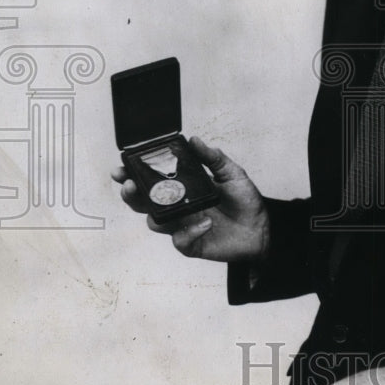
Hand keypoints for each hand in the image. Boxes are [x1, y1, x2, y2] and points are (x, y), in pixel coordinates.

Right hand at [111, 137, 269, 262]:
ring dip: (154, 214)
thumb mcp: (231, 173)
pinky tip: (205, 223)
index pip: (151, 180)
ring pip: (155, 223)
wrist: (262, 228)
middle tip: (129, 185)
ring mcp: (182, 226)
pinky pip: (181, 241)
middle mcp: (177, 207)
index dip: (133, 174)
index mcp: (181, 187)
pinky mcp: (193, 244)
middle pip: (143, 203)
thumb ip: (213, 157)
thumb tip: (195, 140)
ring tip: (162, 202)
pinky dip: (190, 232)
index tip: (122, 167)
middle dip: (130, 194)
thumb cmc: (244, 200)